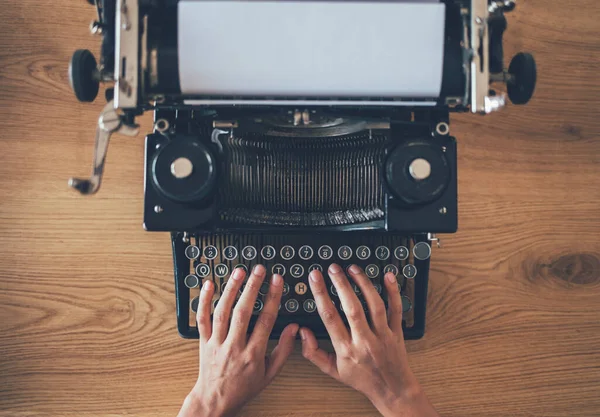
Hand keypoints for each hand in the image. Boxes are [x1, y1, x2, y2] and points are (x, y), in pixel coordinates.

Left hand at [178, 265, 298, 416]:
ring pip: (222, 312)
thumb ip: (284, 350)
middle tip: (259, 270)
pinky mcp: (203, 341)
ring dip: (231, 289)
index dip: (272, 298)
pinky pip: (202, 318)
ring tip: (239, 271)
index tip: (277, 281)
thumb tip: (294, 329)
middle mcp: (234, 346)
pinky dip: (204, 300)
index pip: (265, 321)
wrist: (214, 400)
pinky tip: (209, 284)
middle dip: (252, 288)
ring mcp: (216, 343)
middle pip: (243, 312)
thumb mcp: (269, 374)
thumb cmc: (243, 387)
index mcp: (252, 354)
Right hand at [300, 264, 438, 416]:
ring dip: (363, 284)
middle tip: (333, 268)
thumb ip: (313, 352)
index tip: (314, 277)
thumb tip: (302, 332)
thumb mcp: (332, 371)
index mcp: (345, 349)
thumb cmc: (362, 379)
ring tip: (353, 269)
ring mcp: (382, 335)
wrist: (392, 390)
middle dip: (341, 284)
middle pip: (352, 308)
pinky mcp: (397, 332)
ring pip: (374, 305)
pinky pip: (396, 309)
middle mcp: (364, 341)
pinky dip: (393, 291)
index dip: (320, 294)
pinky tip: (387, 276)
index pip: (329, 317)